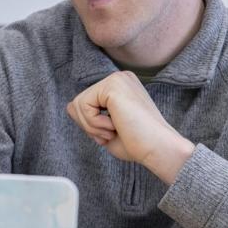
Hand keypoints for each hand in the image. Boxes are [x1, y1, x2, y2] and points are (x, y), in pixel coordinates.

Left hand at [66, 71, 194, 182]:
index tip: (114, 132)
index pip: (87, 103)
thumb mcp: (106, 129)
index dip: (92, 125)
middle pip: (78, 102)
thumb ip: (89, 116)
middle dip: (90, 126)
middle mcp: (119, 78)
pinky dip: (94, 123)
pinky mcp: (112, 85)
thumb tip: (69, 105)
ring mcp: (116, 79)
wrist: (158, 148)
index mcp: (120, 87)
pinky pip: (82, 106)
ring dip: (92, 127)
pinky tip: (115, 125)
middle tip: (113, 133)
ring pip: (77, 104)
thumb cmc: (139, 143)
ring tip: (115, 130)